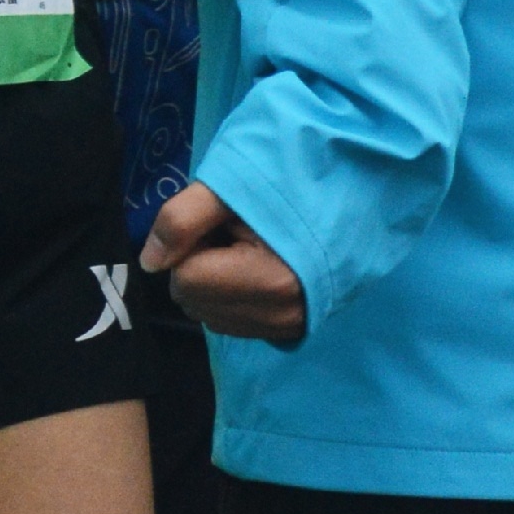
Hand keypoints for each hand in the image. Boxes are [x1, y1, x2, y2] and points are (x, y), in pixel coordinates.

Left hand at [142, 183, 307, 342]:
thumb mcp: (235, 185)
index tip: (224, 222)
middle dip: (199, 265)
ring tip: (252, 249)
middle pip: (193, 300)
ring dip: (214, 283)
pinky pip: (233, 322)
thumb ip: (183, 219)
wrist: (364, 195)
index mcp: (268, 281)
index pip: (184, 277)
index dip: (192, 243)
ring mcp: (288, 326)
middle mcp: (279, 315)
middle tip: (238, 233)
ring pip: (209, 314)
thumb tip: (149, 262)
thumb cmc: (301, 183)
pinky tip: (260, 269)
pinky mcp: (293, 330)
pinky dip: (232, 298)